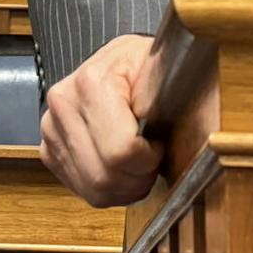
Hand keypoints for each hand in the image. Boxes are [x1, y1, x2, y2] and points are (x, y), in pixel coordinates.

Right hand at [39, 33, 164, 207]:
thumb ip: (177, 97)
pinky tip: (120, 168)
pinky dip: (107, 189)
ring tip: (139, 166)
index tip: (159, 143)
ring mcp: (51, 128)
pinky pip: (81, 190)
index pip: (120, 152)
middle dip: (138, 179)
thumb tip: (203, 125)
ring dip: (124, 188)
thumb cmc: (146, 66)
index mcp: (91, 83)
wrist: (122, 62)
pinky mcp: (49, 148)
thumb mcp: (167, 71)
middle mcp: (63, 104)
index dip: (149, 159)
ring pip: (92, 189)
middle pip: (103, 177)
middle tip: (152, 161)